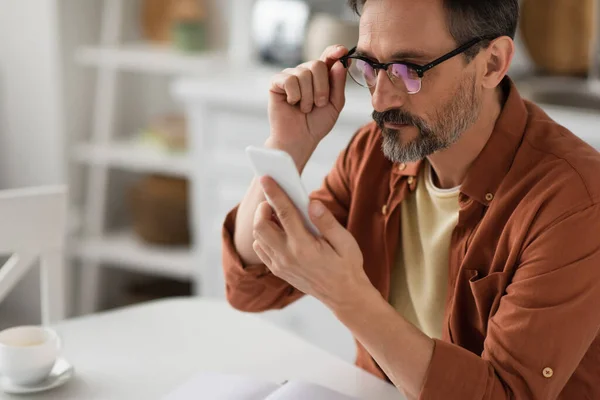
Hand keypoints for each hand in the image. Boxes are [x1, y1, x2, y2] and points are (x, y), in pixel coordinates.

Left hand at [252, 176, 371, 309]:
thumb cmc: (348, 266)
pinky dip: (264, 236)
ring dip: (263, 222)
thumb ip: (327, 222)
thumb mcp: (346, 242)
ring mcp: (280, 265)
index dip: (274, 193)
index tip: (266, 177)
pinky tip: (279, 231)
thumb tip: (311, 202)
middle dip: (263, 208)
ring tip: (278, 215)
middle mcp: (288, 256)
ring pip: (258, 237)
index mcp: (305, 247)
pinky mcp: (278, 270)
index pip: (284, 213)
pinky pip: (261, 249)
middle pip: (261, 225)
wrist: (345, 296)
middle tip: (275, 201)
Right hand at [267, 45, 347, 167]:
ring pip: (304, 73)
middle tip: (318, 104)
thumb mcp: (335, 104)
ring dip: (308, 96)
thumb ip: (338, 84)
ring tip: (304, 108)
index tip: (342, 51)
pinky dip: (294, 95)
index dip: (334, 51)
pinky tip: (291, 103)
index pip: (328, 56)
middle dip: (321, 88)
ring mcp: (290, 76)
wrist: (300, 139)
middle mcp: (305, 73)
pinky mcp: (276, 82)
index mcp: (321, 76)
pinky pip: (290, 80)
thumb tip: (339, 62)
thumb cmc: (316, 124)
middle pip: (317, 64)